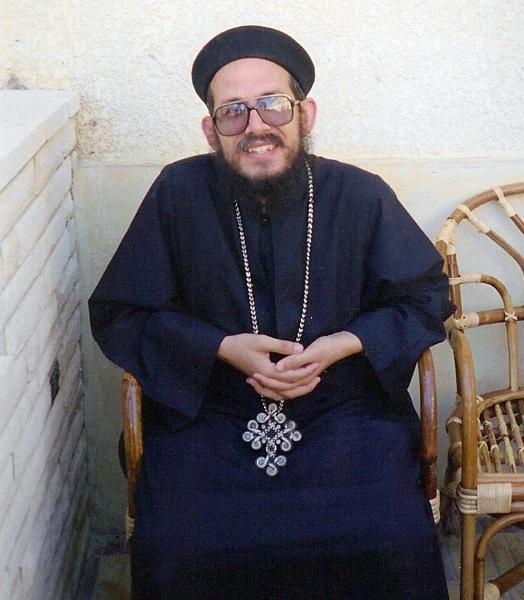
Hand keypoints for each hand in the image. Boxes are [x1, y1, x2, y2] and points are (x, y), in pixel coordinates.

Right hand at [217, 333, 319, 401]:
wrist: (225, 349)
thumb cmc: (242, 343)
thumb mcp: (263, 341)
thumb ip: (282, 346)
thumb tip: (300, 349)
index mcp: (268, 371)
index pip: (292, 375)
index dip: (306, 370)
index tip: (317, 363)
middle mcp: (266, 380)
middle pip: (290, 388)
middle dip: (306, 382)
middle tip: (319, 375)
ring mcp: (262, 382)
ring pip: (283, 393)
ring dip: (298, 390)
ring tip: (311, 383)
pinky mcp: (260, 381)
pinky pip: (275, 392)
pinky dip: (286, 392)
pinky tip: (293, 387)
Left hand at [248, 331, 362, 400]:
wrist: (342, 343)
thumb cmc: (328, 346)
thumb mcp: (311, 351)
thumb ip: (294, 360)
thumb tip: (278, 368)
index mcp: (302, 375)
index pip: (281, 384)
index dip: (266, 380)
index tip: (253, 375)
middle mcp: (303, 380)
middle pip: (281, 390)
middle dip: (265, 386)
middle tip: (250, 379)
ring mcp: (304, 378)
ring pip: (285, 391)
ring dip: (270, 388)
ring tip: (256, 382)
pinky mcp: (304, 374)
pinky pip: (289, 385)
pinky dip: (278, 385)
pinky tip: (271, 378)